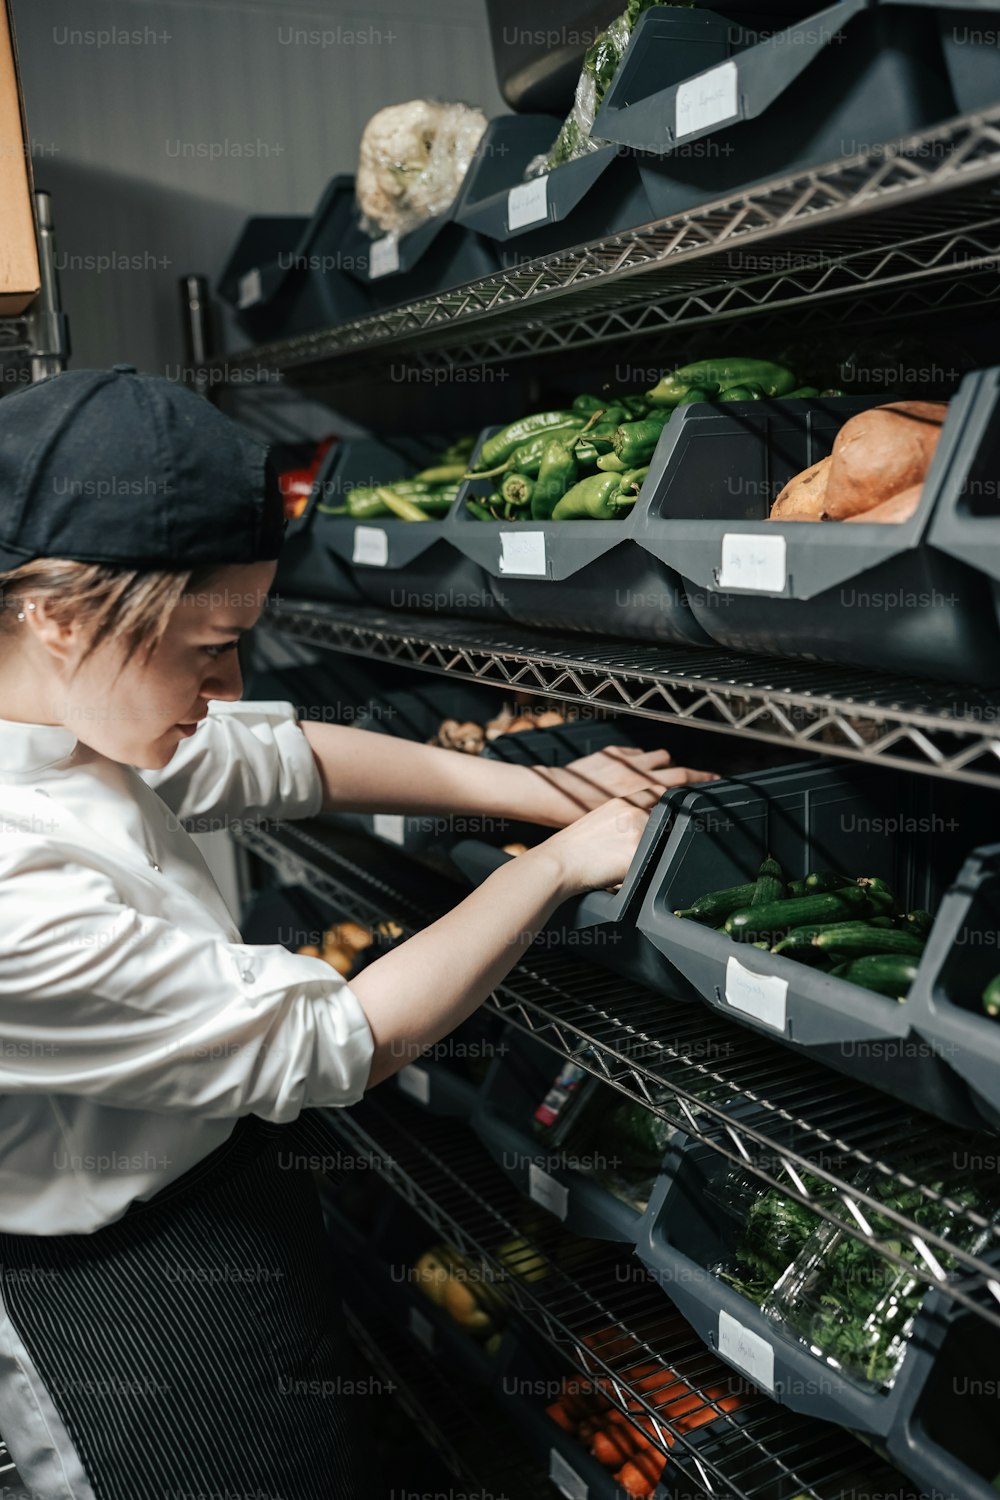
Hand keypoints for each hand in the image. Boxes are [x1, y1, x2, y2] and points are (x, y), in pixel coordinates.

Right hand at [526, 796, 654, 898]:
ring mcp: (637, 831)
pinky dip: (639, 872)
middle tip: (633, 853)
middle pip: (664, 822)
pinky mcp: (637, 854)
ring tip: (621, 863)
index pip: (658, 793)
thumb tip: (640, 829)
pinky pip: (650, 866)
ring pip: (660, 844)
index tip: (665, 817)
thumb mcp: (599, 820)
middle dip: (658, 836)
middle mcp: (632, 812)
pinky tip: (619, 874)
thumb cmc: (571, 847)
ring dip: (650, 855)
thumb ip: (623, 818)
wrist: (557, 863)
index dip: (663, 805)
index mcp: (622, 802)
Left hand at [538, 745, 718, 819]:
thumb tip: (660, 835)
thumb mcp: (621, 840)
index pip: (679, 788)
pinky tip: (638, 768)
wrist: (554, 804)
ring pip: (658, 756)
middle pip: (677, 770)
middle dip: (696, 774)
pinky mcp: (611, 755)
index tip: (714, 787)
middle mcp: (636, 776)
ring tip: (669, 772)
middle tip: (710, 777)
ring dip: (665, 764)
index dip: (699, 787)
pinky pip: (636, 753)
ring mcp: (624, 763)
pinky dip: (641, 759)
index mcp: (640, 797)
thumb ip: (643, 832)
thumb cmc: (584, 833)